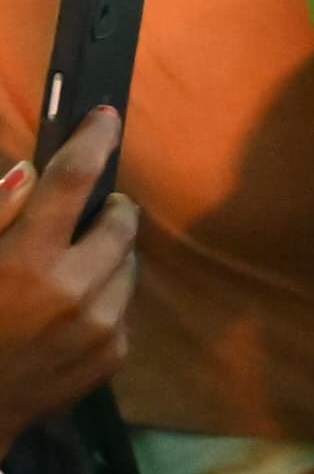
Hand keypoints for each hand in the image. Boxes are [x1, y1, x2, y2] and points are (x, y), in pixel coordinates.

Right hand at [0, 110, 137, 433]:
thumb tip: (30, 171)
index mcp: (27, 261)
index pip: (73, 180)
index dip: (92, 141)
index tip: (106, 117)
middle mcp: (74, 291)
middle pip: (120, 222)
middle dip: (108, 209)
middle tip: (89, 212)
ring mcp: (100, 327)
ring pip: (127, 266)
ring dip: (107, 256)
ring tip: (70, 267)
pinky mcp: (113, 355)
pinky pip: (123, 308)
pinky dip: (104, 298)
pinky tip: (69, 311)